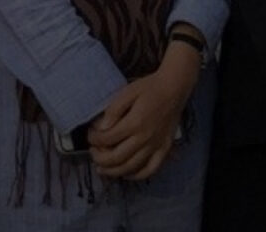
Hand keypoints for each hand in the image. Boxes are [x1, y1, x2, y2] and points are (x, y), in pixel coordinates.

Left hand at [89, 44, 201, 181]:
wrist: (174, 88)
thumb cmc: (149, 88)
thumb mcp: (127, 93)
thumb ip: (113, 111)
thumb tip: (101, 129)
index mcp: (134, 123)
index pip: (107, 139)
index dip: (94, 140)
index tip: (91, 135)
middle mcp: (145, 138)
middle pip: (117, 158)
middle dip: (99, 158)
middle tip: (93, 152)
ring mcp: (156, 146)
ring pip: (131, 167)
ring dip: (113, 171)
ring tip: (102, 168)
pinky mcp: (165, 149)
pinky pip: (150, 169)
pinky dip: (137, 176)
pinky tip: (126, 174)